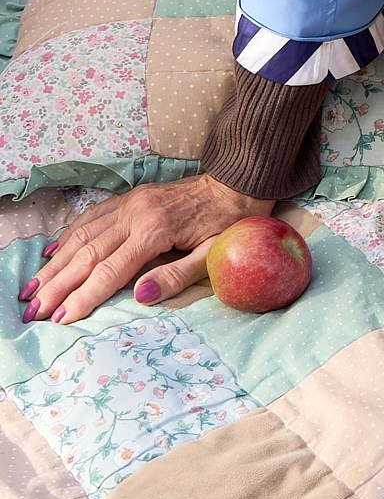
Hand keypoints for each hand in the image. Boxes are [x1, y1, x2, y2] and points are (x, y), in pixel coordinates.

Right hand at [21, 172, 257, 326]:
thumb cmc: (229, 223)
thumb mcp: (213, 255)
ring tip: (32, 288)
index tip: (60, 318)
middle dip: (57, 285)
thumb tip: (141, 298)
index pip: (110, 271)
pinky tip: (52, 252)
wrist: (237, 180)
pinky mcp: (129, 198)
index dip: (83, 297)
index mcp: (155, 231)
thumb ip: (176, 276)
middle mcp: (135, 214)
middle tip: (32, 310)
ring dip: (55, 264)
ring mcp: (129, 203)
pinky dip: (68, 236)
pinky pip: (91, 217)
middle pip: (87, 255)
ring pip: (82, 235)